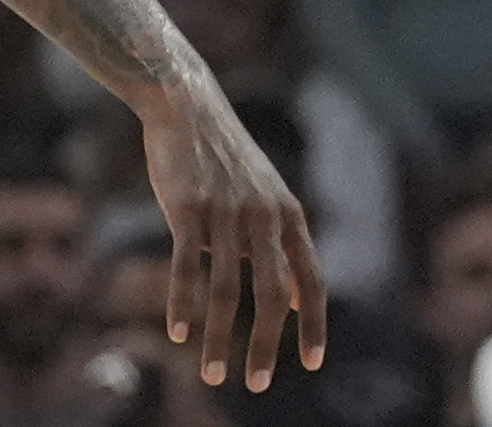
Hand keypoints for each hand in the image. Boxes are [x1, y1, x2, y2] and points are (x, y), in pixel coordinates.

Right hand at [138, 77, 327, 392]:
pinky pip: (188, 266)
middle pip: (273, 294)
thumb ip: (282, 250)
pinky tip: (177, 333)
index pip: (311, 280)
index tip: (313, 363)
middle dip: (267, 345)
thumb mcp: (267, 202)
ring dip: (220, 338)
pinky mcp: (190, 209)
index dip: (313, 324)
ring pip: (229, 289)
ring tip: (214, 376)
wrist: (190, 107)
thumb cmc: (228, 164)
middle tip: (257, 385)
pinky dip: (183, 303)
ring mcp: (227, 213)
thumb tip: (294, 303)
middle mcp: (264, 217)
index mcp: (289, 216)